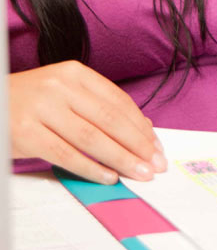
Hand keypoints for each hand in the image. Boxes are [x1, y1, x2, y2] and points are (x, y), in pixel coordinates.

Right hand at [9, 61, 166, 183]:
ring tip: (139, 173)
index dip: (140, 126)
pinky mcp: (27, 133)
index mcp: (74, 73)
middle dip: (138, 144)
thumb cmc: (30, 101)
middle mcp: (60, 87)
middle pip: (110, 119)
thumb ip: (97, 105)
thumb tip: (139, 128)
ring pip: (92, 138)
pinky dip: (90, 168)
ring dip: (121, 159)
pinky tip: (107, 177)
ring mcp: (43, 108)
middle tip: (155, 164)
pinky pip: (66, 155)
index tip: (156, 146)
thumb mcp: (64, 91)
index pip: (117, 100)